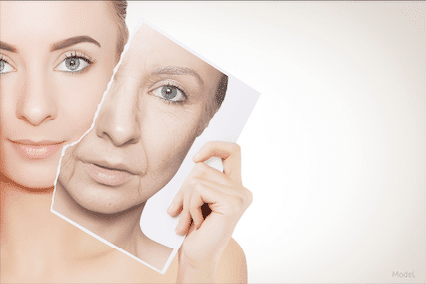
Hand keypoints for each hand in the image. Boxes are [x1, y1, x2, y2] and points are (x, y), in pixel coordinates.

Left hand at [167, 141, 251, 281]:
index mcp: (235, 186)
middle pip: (203, 166)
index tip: (196, 158)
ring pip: (198, 177)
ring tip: (189, 219)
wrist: (196, 258)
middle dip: (184, 188)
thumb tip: (196, 161)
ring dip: (185, 200)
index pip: (232, 151)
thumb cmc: (194, 230)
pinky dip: (190, 206)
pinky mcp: (233, 203)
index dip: (214, 147)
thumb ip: (199, 179)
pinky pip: (199, 189)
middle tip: (181, 210)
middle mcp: (242, 190)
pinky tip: (196, 223)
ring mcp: (240, 196)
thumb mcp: (195, 198)